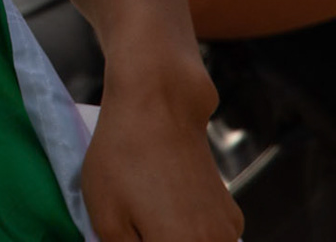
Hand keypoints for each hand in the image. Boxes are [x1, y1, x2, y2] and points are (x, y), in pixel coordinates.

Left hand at [81, 65, 242, 240]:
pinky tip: (166, 206)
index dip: (135, 241)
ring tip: (146, 211)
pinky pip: (206, 239)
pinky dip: (188, 233)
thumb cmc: (123, 157)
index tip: (127, 230)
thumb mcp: (103, 214)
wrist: (158, 107)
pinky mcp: (232, 216)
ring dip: (171, 238)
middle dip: (153, 240)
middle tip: (134, 220)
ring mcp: (228, 232)